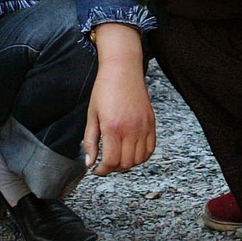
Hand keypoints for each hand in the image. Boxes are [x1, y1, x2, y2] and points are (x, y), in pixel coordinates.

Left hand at [83, 23, 155, 174]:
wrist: (123, 69)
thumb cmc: (104, 89)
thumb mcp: (92, 115)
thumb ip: (90, 141)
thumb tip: (89, 162)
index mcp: (113, 128)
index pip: (111, 162)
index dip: (102, 170)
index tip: (97, 169)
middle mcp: (131, 129)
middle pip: (126, 163)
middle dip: (114, 168)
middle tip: (106, 164)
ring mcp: (143, 126)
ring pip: (139, 159)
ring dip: (128, 163)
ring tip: (118, 157)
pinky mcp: (151, 122)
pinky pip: (150, 148)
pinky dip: (142, 156)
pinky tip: (132, 152)